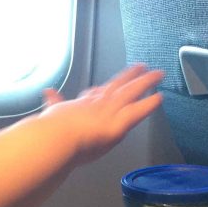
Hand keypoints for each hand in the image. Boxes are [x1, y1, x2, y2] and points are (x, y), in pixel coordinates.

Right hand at [42, 63, 163, 164]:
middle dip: (129, 76)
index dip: (103, 89)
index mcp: (81, 104)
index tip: (108, 86)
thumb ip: (52, 102)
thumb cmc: (51, 132)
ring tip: (158, 74)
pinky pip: (138, 111)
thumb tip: (47, 91)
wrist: (55, 139)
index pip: (95, 94)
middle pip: (117, 86)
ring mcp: (109, 112)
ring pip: (131, 93)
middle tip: (141, 67)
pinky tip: (160, 97)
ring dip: (145, 82)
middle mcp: (97, 104)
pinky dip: (149, 104)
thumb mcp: (50, 112)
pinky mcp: (118, 124)